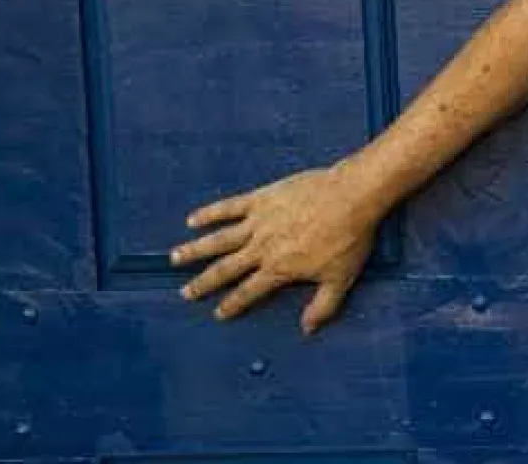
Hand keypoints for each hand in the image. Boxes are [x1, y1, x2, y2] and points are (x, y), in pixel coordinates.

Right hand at [170, 160, 379, 334]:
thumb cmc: (349, 238)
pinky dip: (210, 214)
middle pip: (226, 269)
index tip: (218, 313)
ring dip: (195, 250)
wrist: (352, 196)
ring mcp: (259, 222)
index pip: (249, 292)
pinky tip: (192, 220)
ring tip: (175, 258)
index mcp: (279, 269)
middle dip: (204, 283)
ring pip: (219, 239)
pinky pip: (229, 207)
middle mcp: (262, 248)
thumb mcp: (340, 279)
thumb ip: (322, 306)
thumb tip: (307, 330)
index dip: (232, 304)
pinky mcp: (261, 199)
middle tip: (185, 292)